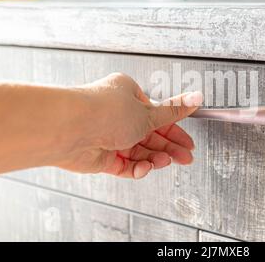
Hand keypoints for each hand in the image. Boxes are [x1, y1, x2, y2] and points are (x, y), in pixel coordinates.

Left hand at [56, 73, 202, 178]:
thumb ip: (173, 111)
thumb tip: (195, 98)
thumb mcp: (147, 112)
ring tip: (164, 162)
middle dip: (168, 148)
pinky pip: (124, 165)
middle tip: (185, 158)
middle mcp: (117, 115)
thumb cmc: (102, 110)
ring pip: (138, 151)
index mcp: (127, 96)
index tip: (188, 142)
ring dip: (153, 157)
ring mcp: (108, 136)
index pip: (157, 115)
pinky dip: (136, 168)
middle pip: (149, 135)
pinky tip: (144, 168)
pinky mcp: (100, 156)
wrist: (69, 129)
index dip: (175, 130)